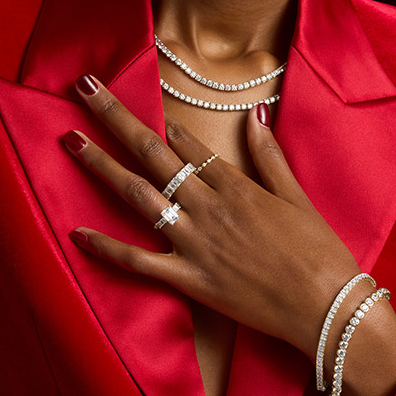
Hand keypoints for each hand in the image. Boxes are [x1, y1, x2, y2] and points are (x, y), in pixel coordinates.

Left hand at [63, 74, 362, 355]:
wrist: (325, 306)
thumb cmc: (319, 252)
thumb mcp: (297, 197)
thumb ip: (269, 156)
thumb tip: (256, 113)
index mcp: (236, 186)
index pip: (187, 145)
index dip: (159, 123)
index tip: (132, 100)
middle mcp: (208, 208)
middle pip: (152, 154)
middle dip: (116, 118)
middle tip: (86, 89)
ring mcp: (194, 243)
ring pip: (138, 196)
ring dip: (102, 166)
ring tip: (71, 140)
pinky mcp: (188, 279)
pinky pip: (138, 261)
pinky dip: (106, 248)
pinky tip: (76, 233)